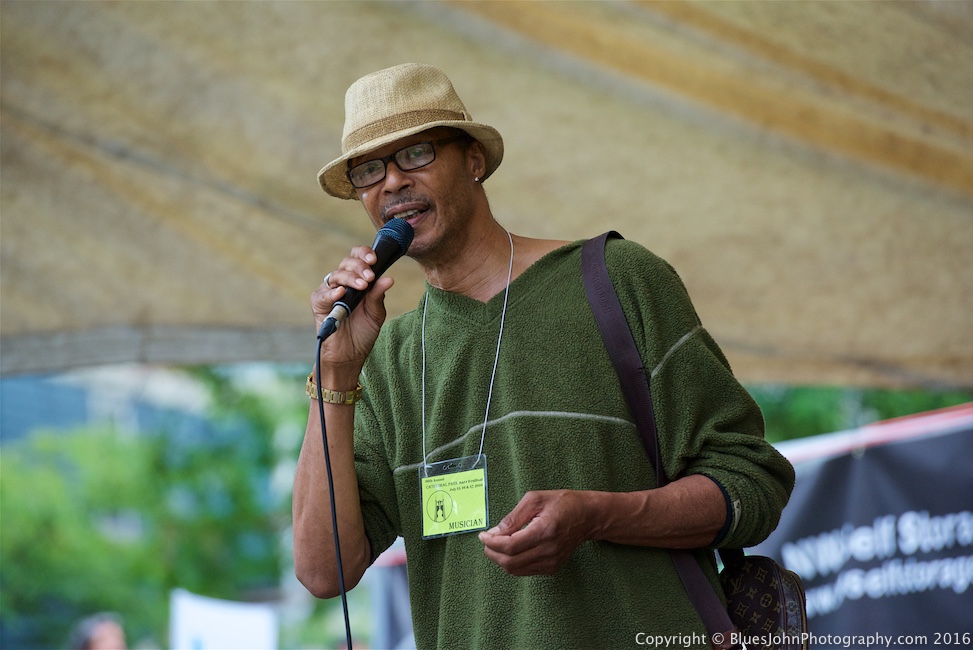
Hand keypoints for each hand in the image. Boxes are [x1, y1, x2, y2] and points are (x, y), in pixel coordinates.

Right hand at [311, 245, 393, 375]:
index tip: (375, 259)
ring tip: (362, 286)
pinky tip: (341, 293)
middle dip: (360, 266)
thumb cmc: (363, 333)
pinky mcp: (319, 304)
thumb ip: (378, 296)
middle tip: (370, 277)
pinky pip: (323, 294)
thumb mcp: (376, 314)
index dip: (364, 254)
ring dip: (350, 278)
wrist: (350, 356)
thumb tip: (388, 279)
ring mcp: (329, 292)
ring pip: (336, 275)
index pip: (358, 258)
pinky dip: (332, 292)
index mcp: (357, 281)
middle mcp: (342, 283)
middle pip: (346, 263)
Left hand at [478, 490, 593, 575]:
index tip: (483, 535)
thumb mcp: (535, 499)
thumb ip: (513, 517)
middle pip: (510, 562)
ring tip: (496, 544)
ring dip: (500, 559)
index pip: (510, 546)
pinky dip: (512, 562)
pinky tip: (510, 550)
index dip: (492, 543)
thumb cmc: (562, 503)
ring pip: (515, 569)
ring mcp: (551, 562)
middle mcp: (549, 550)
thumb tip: (493, 533)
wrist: (587, 517)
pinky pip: (524, 570)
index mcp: (545, 530)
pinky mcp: (552, 567)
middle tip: (486, 541)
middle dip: (492, 552)